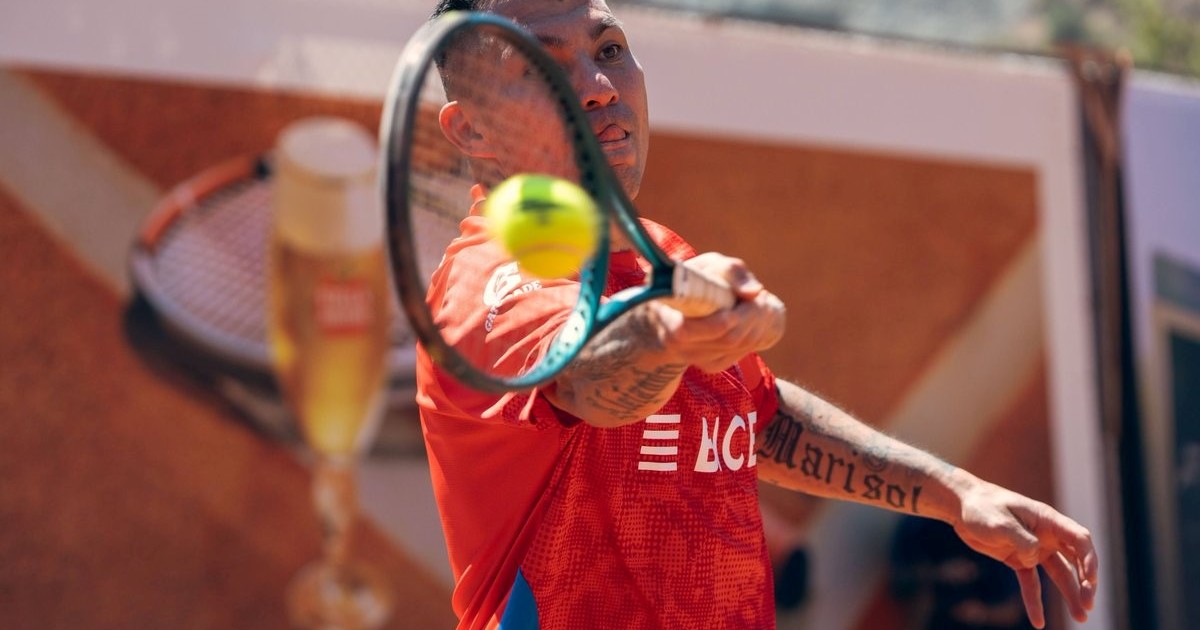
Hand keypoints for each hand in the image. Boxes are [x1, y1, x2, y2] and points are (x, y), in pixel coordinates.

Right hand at [653, 252, 784, 372]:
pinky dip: (758, 334)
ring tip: (762, 301)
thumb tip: (755, 291)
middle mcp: (679, 345)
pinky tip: (756, 318)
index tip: (752, 297)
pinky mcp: (711, 365)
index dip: (732, 317)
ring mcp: (695, 358)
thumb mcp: (707, 266)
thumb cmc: (692, 281)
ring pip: (740, 346)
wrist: (675, 309)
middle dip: (754, 315)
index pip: (704, 328)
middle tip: (762, 296)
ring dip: (760, 323)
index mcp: (671, 318)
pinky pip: (742, 351)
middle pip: (729, 338)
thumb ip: (730, 271)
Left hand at [951, 479, 1098, 628]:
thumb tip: (1034, 558)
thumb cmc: (982, 507)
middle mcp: (1046, 535)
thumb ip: (1023, 541)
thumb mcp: (1002, 523)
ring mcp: (1033, 548)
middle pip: (1075, 560)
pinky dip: (1034, 601)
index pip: (1079, 540)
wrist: (961, 505)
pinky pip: (1031, 583)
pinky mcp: (1018, 560)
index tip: (1090, 581)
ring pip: (1058, 575)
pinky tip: (1038, 621)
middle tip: (1088, 605)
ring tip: (1081, 618)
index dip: (1089, 560)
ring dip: (1069, 595)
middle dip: (1085, 583)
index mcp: (1047, 520)